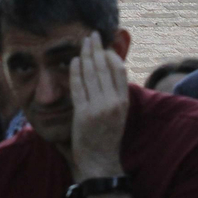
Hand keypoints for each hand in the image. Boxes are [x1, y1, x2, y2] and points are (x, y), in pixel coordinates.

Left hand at [69, 32, 129, 180]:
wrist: (101, 162)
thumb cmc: (108, 137)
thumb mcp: (119, 114)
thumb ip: (115, 94)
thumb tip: (110, 72)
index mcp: (123, 102)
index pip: (119, 70)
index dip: (111, 54)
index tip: (104, 45)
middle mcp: (113, 102)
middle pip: (104, 68)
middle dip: (97, 49)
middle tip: (92, 35)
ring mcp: (98, 107)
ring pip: (91, 74)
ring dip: (86, 55)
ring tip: (83, 43)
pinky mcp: (83, 113)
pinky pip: (78, 87)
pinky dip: (75, 72)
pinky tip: (74, 61)